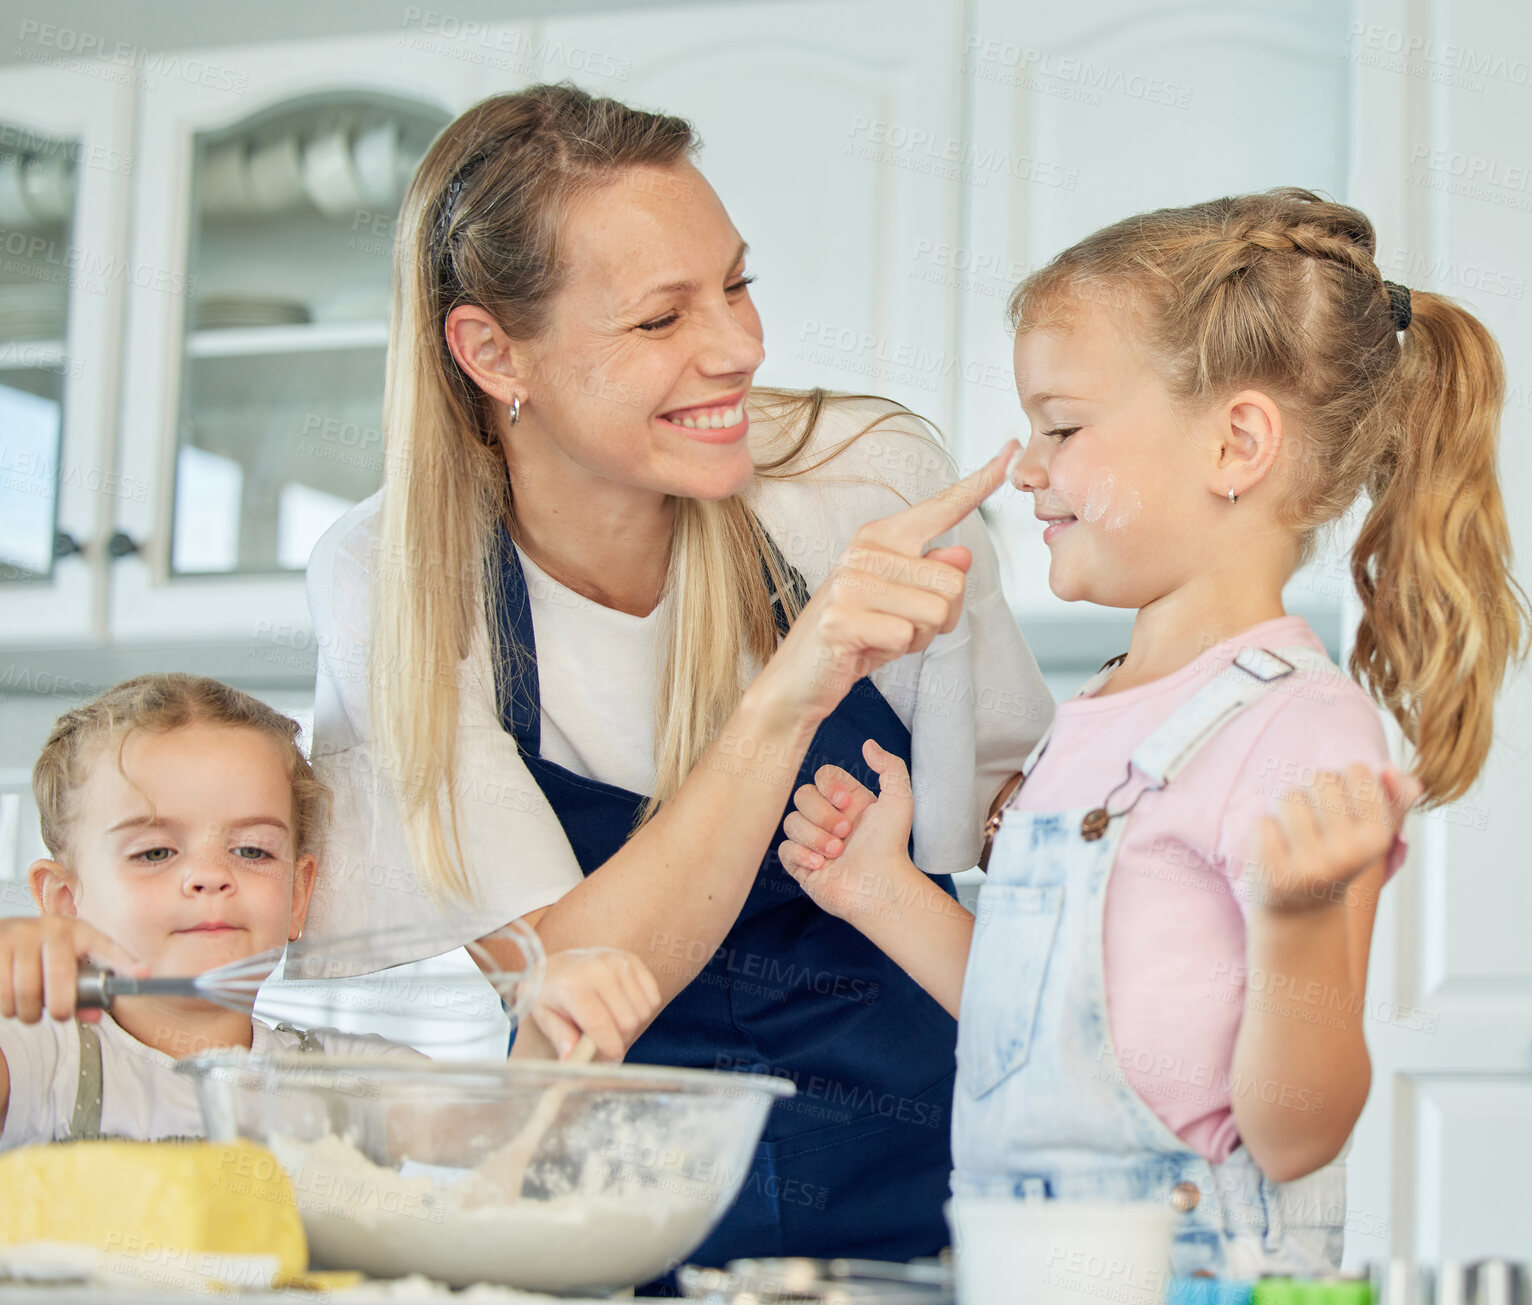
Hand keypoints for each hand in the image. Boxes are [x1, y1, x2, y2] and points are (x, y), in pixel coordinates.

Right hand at [0, 916, 142, 1024]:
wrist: (1, 935)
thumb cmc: (41, 954)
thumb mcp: (67, 963)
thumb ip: (83, 990)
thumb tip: (95, 1016)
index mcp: (79, 932)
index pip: (106, 947)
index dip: (125, 962)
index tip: (143, 974)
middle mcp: (53, 928)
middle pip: (61, 977)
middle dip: (61, 1007)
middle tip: (58, 1015)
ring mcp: (23, 934)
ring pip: (27, 990)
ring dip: (28, 1012)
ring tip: (30, 1010)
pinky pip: (2, 990)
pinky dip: (7, 1007)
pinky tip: (11, 1002)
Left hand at [524, 947, 661, 1061]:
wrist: (560, 964)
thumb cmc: (552, 994)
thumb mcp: (545, 1017)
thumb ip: (561, 1038)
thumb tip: (571, 1061)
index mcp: (573, 985)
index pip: (601, 1025)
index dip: (609, 1049)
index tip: (611, 1060)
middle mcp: (598, 968)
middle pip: (627, 1021)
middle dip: (620, 1039)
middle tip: (607, 1040)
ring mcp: (619, 961)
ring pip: (643, 1011)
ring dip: (632, 1025)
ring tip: (613, 1023)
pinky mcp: (633, 960)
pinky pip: (653, 997)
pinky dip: (643, 1009)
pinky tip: (624, 1007)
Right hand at [755, 441, 1017, 726]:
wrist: (800, 677)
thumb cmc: (859, 635)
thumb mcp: (906, 602)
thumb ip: (934, 574)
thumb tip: (962, 554)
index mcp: (882, 536)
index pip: (942, 506)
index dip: (980, 481)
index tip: (1012, 446)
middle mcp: (865, 550)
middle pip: (954, 581)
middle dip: (942, 618)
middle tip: (901, 627)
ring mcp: (850, 582)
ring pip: (935, 612)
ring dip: (918, 638)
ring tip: (882, 636)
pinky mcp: (841, 618)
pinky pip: (905, 637)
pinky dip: (895, 653)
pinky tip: (866, 649)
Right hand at [779, 739, 918, 921]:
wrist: (882, 887)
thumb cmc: (892, 846)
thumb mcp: (899, 800)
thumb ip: (889, 767)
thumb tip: (868, 745)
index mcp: (846, 801)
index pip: (821, 775)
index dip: (828, 785)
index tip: (847, 803)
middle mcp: (827, 817)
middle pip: (802, 796)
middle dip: (822, 815)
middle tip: (846, 833)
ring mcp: (812, 841)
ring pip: (791, 822)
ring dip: (816, 838)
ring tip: (837, 854)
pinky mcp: (802, 865)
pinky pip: (784, 849)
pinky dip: (802, 855)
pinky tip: (821, 866)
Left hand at [1247, 764, 1420, 911]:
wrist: (1302, 909)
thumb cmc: (1337, 856)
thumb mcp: (1370, 830)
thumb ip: (1392, 798)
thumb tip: (1391, 769)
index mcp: (1378, 837)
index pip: (1356, 770)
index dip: (1342, 782)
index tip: (1341, 809)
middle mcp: (1348, 852)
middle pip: (1319, 778)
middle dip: (1311, 792)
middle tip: (1314, 824)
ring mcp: (1311, 865)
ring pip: (1288, 796)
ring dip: (1286, 810)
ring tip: (1295, 837)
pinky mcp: (1276, 873)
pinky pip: (1262, 822)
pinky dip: (1264, 830)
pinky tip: (1276, 851)